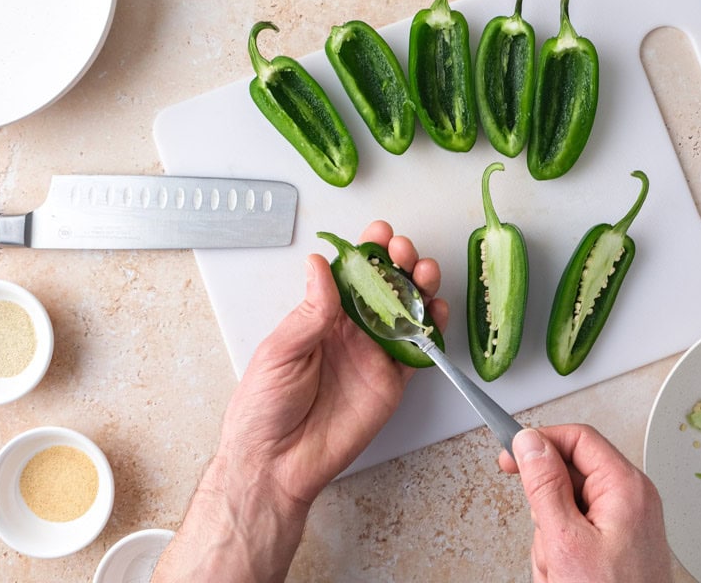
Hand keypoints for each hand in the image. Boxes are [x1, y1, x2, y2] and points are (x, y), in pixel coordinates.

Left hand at [154, 220, 447, 582]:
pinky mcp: (392, 383)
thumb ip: (310, 311)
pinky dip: (433, 330)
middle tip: (404, 253)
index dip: (367, 252)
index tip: (379, 236)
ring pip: (408, 313)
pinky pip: (419, 352)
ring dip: (421, 288)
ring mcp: (374, 355)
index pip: (350, 274)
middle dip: (400, 263)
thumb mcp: (280, 351)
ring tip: (425, 273)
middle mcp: (351, 331)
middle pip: (385, 287)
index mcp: (321, 317)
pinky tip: (437, 312)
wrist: (276, 464)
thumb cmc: (263, 408)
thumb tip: (319, 264)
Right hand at [499, 425, 676, 582]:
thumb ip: (545, 486)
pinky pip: (576, 532)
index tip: (511, 455)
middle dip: (545, 508)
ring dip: (552, 540)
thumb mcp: (565, 540)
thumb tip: (530, 443)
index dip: (539, 441)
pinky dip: (563, 553)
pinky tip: (567, 576)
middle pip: (569, 474)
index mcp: (626, 486)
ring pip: (567, 508)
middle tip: (546, 539)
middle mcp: (632, 497)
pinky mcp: (618, 543)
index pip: (577, 437)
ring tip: (561, 570)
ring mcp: (626, 521)